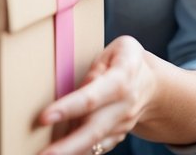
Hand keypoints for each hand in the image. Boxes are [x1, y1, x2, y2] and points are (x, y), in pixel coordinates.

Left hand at [37, 36, 156, 154]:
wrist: (151, 84)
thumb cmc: (124, 61)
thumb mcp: (114, 51)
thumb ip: (95, 69)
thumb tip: (78, 90)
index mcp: (122, 77)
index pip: (92, 96)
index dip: (68, 108)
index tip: (44, 117)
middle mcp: (125, 105)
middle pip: (94, 128)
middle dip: (67, 145)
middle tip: (44, 154)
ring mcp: (123, 123)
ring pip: (95, 142)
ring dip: (71, 151)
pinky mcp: (119, 135)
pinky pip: (98, 147)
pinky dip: (80, 152)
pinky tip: (61, 153)